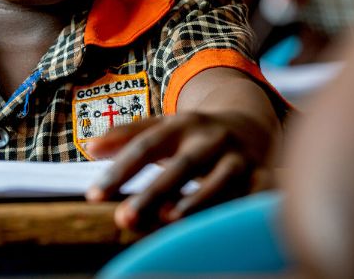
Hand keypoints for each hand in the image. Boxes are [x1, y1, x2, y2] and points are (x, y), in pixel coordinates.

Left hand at [84, 111, 274, 231]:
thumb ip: (127, 136)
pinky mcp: (263, 176)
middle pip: (181, 166)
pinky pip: (256, 195)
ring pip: (221, 180)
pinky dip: (242, 210)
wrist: (249, 123)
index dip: (120, 170)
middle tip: (124, 218)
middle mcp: (211, 139)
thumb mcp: (162, 127)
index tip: (93, 196)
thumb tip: (90, 146)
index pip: (146, 147)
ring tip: (170, 220)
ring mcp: (239, 158)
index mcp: (182, 125)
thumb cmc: (194, 135)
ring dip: (197, 200)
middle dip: (153, 193)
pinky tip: (224, 230)